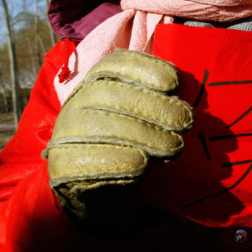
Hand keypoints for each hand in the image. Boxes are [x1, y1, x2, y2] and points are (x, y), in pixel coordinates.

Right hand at [44, 50, 191, 229]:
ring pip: (105, 126)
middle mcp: (77, 102)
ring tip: (175, 147)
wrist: (99, 188)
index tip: (174, 83)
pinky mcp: (62, 164)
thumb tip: (190, 87)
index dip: (146, 68)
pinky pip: (90, 159)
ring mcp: (66, 132)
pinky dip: (121, 160)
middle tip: (187, 122)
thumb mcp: (144, 114)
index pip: (116, 63)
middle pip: (114, 94)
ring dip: (147, 136)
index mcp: (97, 81)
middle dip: (156, 108)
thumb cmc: (130, 141)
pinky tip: (143, 164)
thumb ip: (159, 97)